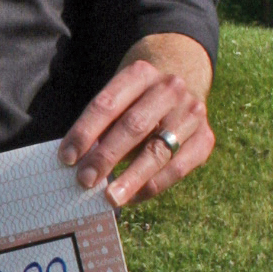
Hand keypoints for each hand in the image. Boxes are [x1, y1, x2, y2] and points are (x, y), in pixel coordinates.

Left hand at [58, 38, 214, 208]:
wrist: (183, 83)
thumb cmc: (136, 99)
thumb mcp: (119, 98)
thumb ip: (101, 125)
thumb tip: (78, 162)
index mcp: (141, 73)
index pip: (107, 104)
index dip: (85, 132)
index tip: (67, 157)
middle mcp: (170, 89)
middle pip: (134, 126)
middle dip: (106, 157)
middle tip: (84, 180)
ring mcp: (192, 113)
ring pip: (158, 151)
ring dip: (131, 178)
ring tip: (110, 198)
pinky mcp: (206, 138)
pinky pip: (178, 168)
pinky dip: (153, 186)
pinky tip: (133, 198)